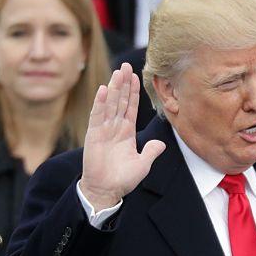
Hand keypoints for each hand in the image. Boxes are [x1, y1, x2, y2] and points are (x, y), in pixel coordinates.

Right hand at [79, 63, 165, 210]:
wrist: (106, 190)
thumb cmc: (123, 179)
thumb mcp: (143, 164)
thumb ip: (151, 151)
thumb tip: (161, 144)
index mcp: (126, 132)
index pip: (130, 107)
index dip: (133, 92)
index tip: (136, 76)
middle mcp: (115, 127)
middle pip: (120, 100)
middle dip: (123, 83)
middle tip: (126, 65)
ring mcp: (103, 129)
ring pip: (110, 104)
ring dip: (113, 87)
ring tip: (118, 71)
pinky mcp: (94, 135)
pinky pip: (97, 116)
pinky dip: (100, 103)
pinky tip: (103, 90)